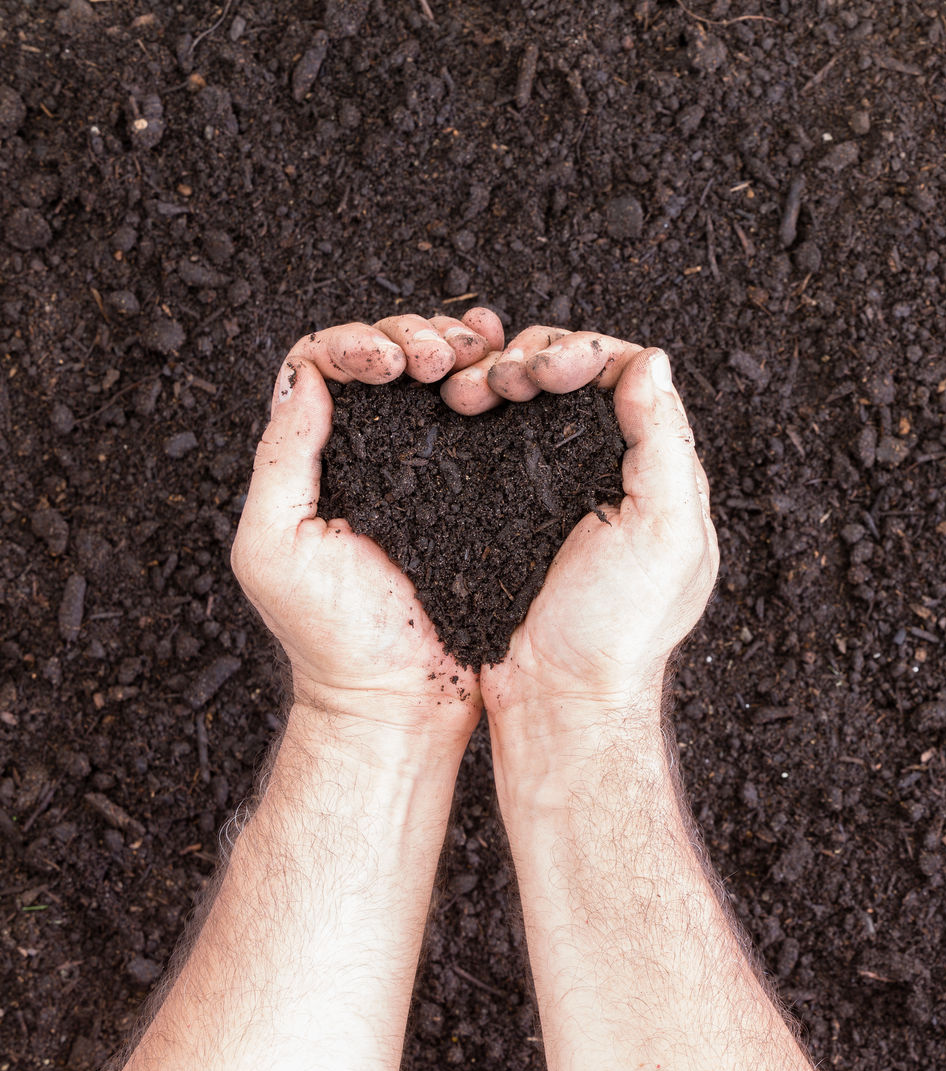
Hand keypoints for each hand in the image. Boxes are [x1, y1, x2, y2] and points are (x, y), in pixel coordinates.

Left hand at [231, 311, 503, 756]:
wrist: (405, 700)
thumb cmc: (335, 639)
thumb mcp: (275, 547)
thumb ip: (282, 460)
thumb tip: (308, 378)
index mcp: (322, 457)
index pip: (328, 362)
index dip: (359, 343)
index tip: (390, 365)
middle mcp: (377, 453)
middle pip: (391, 353)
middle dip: (416, 335)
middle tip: (438, 358)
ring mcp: (436, 468)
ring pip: (446, 374)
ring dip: (461, 348)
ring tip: (477, 357)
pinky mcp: (488, 488)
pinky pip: (494, 415)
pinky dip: (501, 377)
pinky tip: (510, 366)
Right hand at [481, 344, 717, 730]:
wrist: (557, 699)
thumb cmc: (619, 629)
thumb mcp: (666, 534)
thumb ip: (666, 444)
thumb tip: (652, 359)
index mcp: (659, 472)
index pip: (628, 376)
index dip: (584, 355)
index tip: (547, 368)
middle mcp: (611, 470)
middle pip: (572, 376)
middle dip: (532, 358)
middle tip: (499, 380)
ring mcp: (556, 486)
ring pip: (527, 397)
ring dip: (496, 376)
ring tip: (466, 392)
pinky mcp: (507, 505)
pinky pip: (494, 433)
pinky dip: (474, 407)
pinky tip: (454, 407)